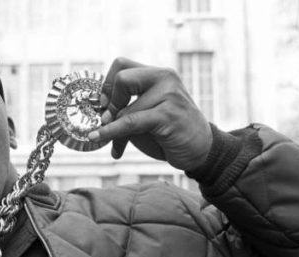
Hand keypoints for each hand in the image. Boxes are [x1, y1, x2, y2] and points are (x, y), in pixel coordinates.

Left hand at [88, 57, 212, 170]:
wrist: (201, 150)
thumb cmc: (169, 132)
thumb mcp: (144, 115)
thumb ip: (125, 109)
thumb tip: (97, 114)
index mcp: (158, 74)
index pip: (121, 64)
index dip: (107, 84)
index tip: (103, 105)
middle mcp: (165, 78)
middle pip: (122, 78)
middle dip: (109, 102)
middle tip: (106, 119)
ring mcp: (169, 95)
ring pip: (125, 108)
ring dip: (112, 129)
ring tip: (115, 145)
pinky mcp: (168, 115)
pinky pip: (130, 122)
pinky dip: (111, 132)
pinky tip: (98, 137)